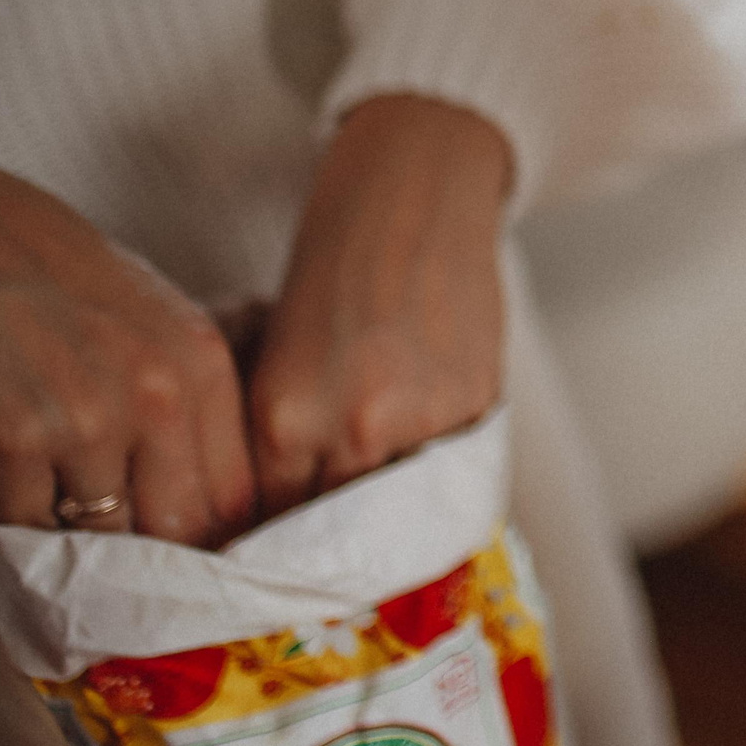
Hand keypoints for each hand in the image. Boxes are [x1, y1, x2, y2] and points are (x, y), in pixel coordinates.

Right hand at [0, 164, 254, 545]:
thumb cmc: (68, 283)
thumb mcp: (158, 328)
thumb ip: (189, 407)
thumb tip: (214, 509)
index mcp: (202, 367)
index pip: (232, 497)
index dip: (212, 540)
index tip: (193, 561)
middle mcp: (158, 395)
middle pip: (175, 529)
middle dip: (150, 554)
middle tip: (129, 564)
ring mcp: (88, 419)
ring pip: (98, 532)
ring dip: (77, 532)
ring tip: (64, 498)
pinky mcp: (21, 437)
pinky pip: (28, 519)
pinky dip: (20, 514)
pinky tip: (16, 474)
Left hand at [248, 95, 509, 516]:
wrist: (413, 197)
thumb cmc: (333, 271)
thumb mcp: (277, 361)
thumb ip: (280, 441)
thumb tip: (273, 521)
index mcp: (281, 418)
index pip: (267, 530)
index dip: (274, 541)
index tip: (281, 548)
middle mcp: (351, 428)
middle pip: (332, 538)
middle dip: (329, 536)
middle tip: (330, 527)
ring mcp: (422, 419)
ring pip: (397, 517)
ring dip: (387, 513)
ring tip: (380, 488)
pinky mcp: (478, 404)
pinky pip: (448, 476)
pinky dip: (434, 473)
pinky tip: (423, 441)